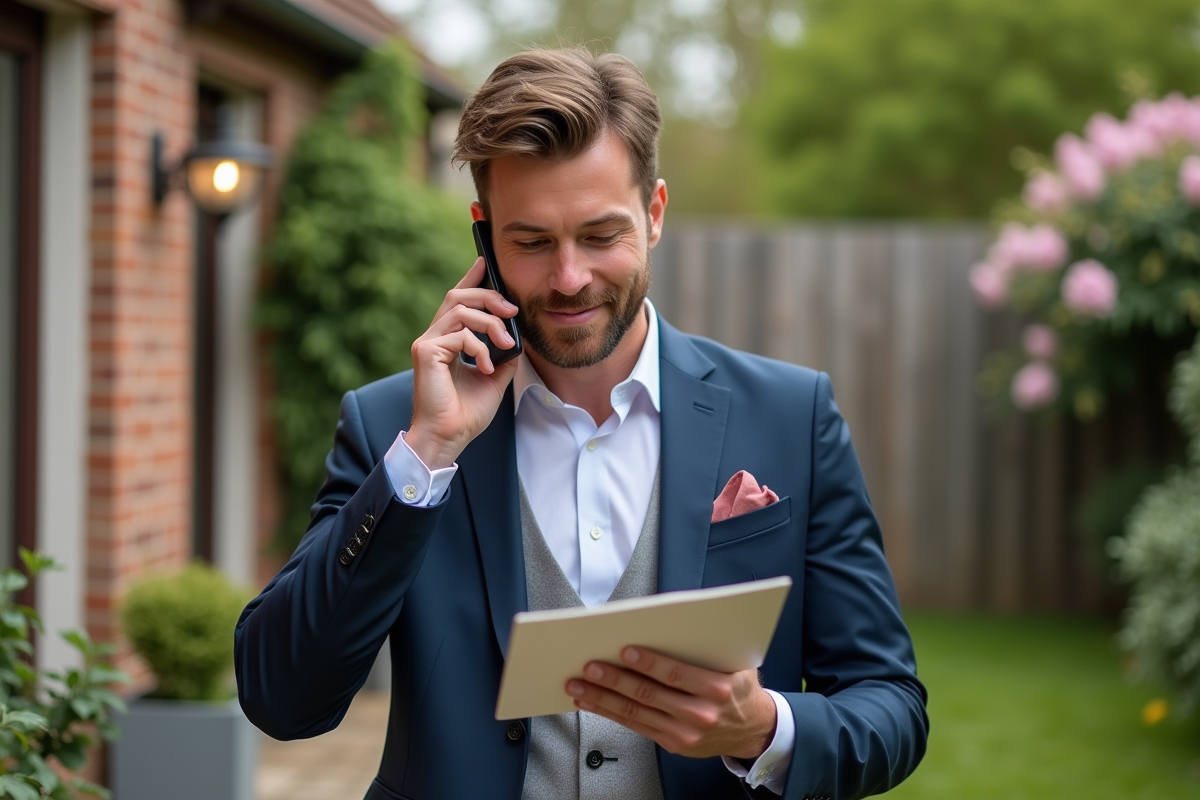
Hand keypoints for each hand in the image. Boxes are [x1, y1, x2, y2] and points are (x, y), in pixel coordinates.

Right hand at [406, 258, 520, 468]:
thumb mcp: (494, 377)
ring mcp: (427, 342)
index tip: (487, 261)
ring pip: (461, 310)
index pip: (459, 299)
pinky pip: (459, 335)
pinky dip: (479, 348)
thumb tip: (519, 335)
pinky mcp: (425, 352)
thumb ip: (503, 353)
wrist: (448, 438)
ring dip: (490, 323)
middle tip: (512, 311)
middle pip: (459, 295)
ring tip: (505, 344)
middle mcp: (434, 335)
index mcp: (447, 338)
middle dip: (490, 296)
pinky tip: (486, 369)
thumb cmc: (466, 412)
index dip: (472, 276)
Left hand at [565, 646, 776, 759]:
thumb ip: (704, 646)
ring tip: (579, 685)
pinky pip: (636, 726)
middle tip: (590, 667)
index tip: (625, 650)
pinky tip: (592, 702)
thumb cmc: (739, 687)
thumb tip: (668, 620)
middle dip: (615, 680)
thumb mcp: (734, 661)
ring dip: (603, 699)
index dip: (649, 663)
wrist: (754, 729)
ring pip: (636, 713)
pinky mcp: (673, 744)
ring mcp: (685, 733)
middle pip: (649, 694)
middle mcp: (700, 713)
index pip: (676, 674)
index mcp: (717, 688)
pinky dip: (610, 713)